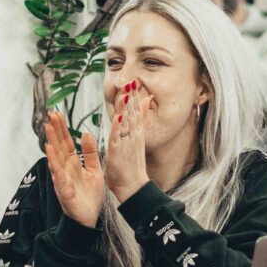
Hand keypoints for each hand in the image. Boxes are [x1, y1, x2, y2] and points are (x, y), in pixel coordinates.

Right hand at [42, 110, 104, 228]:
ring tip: (47, 128)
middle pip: (59, 146)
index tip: (57, 113)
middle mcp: (65, 169)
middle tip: (50, 114)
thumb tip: (86, 134)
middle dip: (54, 130)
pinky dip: (54, 164)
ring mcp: (63, 180)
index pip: (66, 142)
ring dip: (51, 142)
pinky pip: (59, 176)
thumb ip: (91, 153)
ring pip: (56, 158)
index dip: (62, 128)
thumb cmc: (90, 196)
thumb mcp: (95, 170)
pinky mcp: (65, 191)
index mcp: (73, 164)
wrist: (90, 218)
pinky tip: (50, 153)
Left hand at [104, 85, 150, 203]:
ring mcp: (127, 143)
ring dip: (126, 107)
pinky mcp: (118, 152)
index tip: (133, 81)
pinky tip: (118, 116)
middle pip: (133, 113)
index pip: (137, 111)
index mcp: (137, 132)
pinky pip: (117, 137)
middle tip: (131, 80)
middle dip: (132, 97)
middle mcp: (134, 136)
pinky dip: (118, 126)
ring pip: (126, 122)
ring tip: (126, 92)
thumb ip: (142, 119)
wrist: (133, 187)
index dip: (135, 96)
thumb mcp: (138, 138)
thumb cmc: (132, 165)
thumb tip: (148, 101)